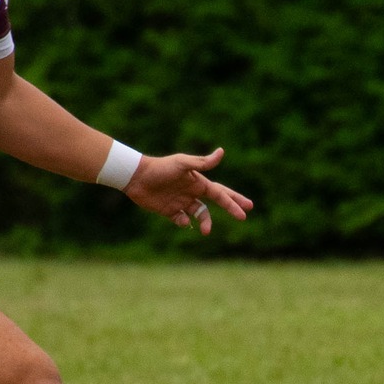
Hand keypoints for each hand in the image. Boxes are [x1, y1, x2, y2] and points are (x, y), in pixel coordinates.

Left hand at [125, 148, 253, 235]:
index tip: (247, 208)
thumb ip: (202, 162)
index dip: (234, 200)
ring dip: (206, 222)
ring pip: (200, 214)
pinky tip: (183, 221)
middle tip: (243, 216)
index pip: (220, 192)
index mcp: (197, 181)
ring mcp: (181, 201)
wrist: (136, 177)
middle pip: (216, 202)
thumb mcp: (182, 164)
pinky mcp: (169, 210)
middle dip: (230, 207)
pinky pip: (182, 220)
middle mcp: (191, 191)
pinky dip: (185, 223)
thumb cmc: (160, 168)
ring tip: (207, 231)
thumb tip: (222, 152)